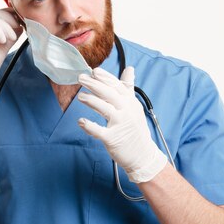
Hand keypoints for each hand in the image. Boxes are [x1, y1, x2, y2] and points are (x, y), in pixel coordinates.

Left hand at [77, 67, 166, 182]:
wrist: (143, 155)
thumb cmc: (135, 129)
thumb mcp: (134, 106)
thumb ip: (128, 88)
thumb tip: (129, 68)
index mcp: (130, 103)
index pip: (117, 86)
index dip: (105, 78)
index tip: (94, 71)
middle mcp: (127, 112)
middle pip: (109, 94)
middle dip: (94, 84)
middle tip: (81, 77)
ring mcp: (120, 125)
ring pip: (105, 109)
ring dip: (91, 101)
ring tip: (80, 96)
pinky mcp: (113, 139)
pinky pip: (100, 131)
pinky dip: (90, 126)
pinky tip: (81, 121)